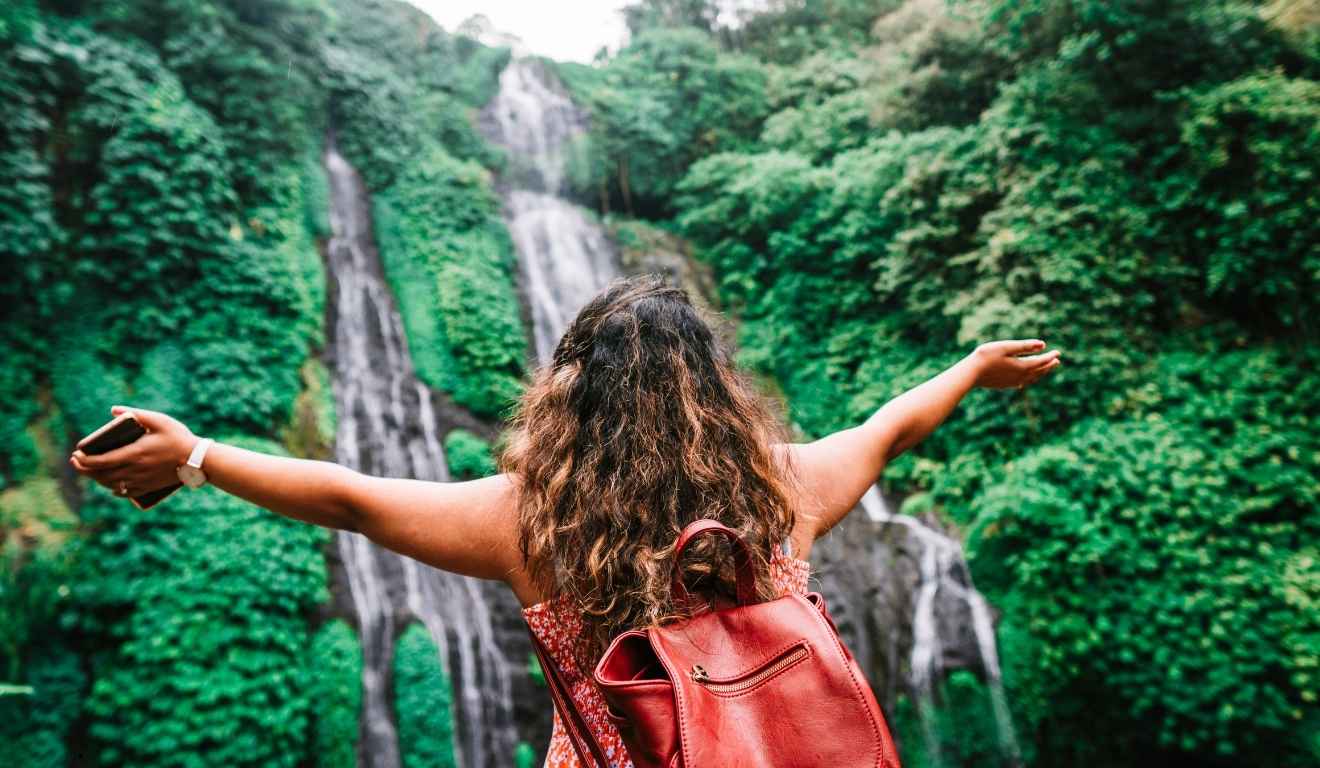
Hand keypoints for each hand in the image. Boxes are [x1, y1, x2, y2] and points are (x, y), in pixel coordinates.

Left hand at [69, 406, 196, 496]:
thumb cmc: (178, 438)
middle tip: (76, 461)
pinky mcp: (148, 487)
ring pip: (111, 485)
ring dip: (97, 479)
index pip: (100, 461)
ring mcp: (141, 481)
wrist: (198, 460)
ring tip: (91, 470)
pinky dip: (114, 490)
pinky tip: (111, 485)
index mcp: (134, 454)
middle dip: (84, 469)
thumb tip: (113, 410)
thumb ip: (136, 413)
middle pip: (101, 475)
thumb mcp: (159, 420)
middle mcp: (134, 470)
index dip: (84, 461)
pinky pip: (125, 493)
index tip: (75, 455)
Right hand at [967, 339, 1060, 389]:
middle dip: (1048, 365)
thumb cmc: (986, 356)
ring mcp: (1012, 382)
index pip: (1041, 361)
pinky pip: (1022, 382)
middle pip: (1039, 371)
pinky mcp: (1005, 385)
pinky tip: (1026, 379)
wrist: (970, 374)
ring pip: (1032, 378)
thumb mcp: (1006, 347)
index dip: (1050, 356)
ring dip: (1040, 372)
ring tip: (1045, 368)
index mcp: (1022, 366)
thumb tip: (1043, 344)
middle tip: (1056, 360)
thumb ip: (1025, 346)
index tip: (1058, 352)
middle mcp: (1020, 376)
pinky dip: (1029, 379)